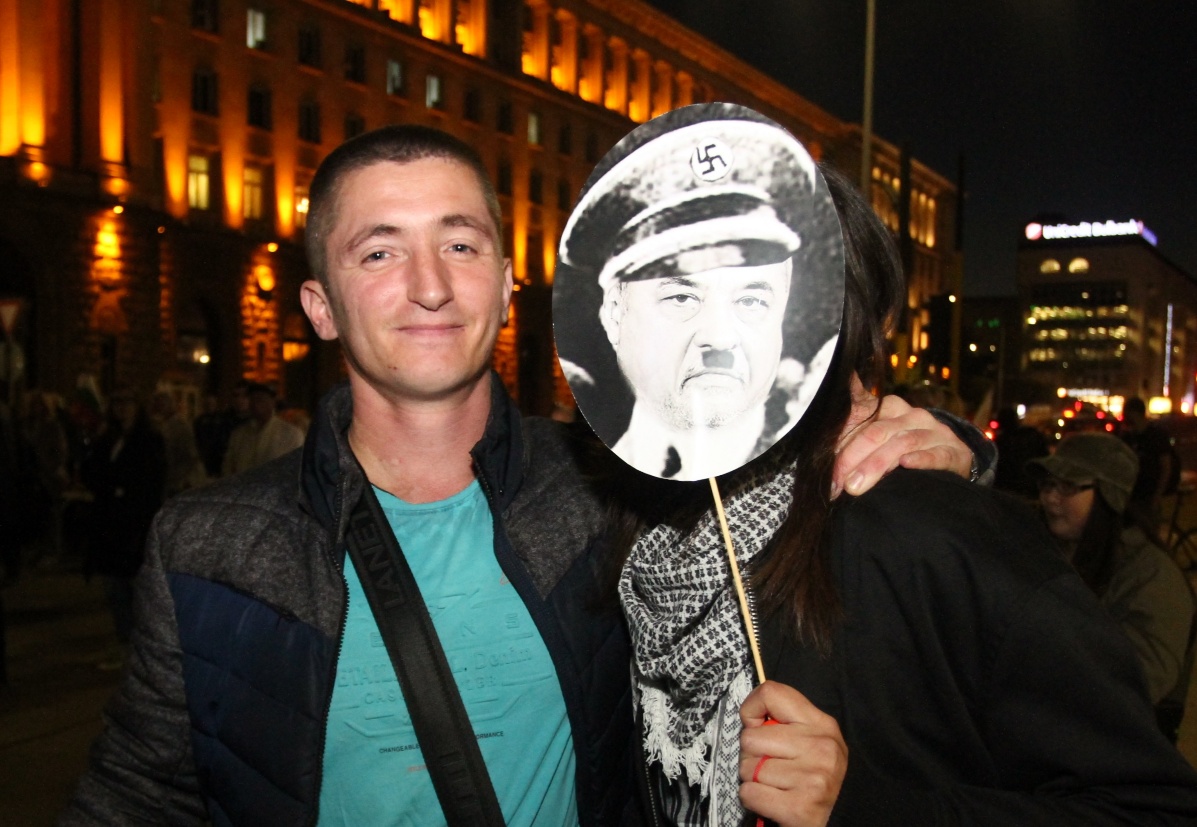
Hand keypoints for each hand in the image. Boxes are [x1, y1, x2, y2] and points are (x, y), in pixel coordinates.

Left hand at [739, 680, 846, 826]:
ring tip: (774, 785)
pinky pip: (749, 793)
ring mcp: (813, 778)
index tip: (756, 727)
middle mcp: (821, 748)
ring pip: (747, 768)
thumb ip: (785, 723)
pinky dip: (752, 799)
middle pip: (750, 737)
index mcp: (822, 724)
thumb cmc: (814, 776)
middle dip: (751, 755)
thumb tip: (749, 716)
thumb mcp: (811, 741)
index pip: (771, 693)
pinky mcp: (800, 807)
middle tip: (769, 766)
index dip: (752, 710)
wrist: (840, 818)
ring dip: (752, 780)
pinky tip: (772, 801)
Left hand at [832, 374, 971, 497]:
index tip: (822, 459)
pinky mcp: (953, 451)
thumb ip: (851, 431)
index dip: (839, 439)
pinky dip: (921, 459)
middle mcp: (911, 415)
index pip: (859, 415)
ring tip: (856, 486)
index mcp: (888, 408)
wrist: (952, 458)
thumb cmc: (904, 450)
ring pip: (902, 443)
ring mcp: (934, 432)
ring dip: (876, 465)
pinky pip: (936, 453)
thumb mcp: (878, 438)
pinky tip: (906, 465)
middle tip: (837, 484)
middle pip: (876, 432)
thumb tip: (821, 418)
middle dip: (852, 459)